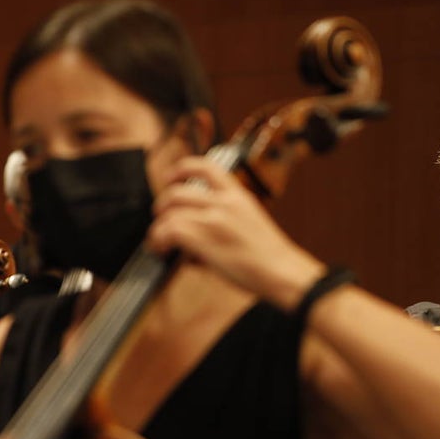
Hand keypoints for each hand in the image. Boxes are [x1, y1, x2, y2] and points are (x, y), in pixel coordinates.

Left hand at [147, 156, 323, 309]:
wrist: (282, 272)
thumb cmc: (269, 255)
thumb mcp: (251, 221)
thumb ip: (226, 215)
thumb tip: (199, 224)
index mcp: (238, 195)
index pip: (205, 167)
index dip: (182, 168)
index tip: (172, 177)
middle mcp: (224, 202)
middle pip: (177, 191)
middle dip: (161, 204)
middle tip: (160, 217)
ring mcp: (213, 219)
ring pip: (169, 213)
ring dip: (157, 228)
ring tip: (159, 241)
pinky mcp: (204, 238)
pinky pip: (169, 231)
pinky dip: (159, 240)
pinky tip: (162, 249)